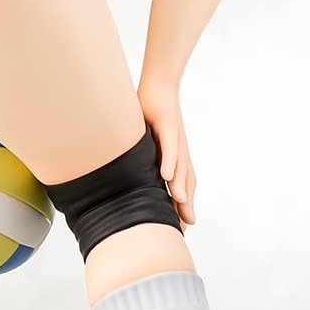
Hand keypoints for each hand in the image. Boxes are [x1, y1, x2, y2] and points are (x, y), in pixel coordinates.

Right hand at [138, 84, 195, 229]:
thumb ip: (138, 159)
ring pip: (181, 166)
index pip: (180, 185)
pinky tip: (166, 177)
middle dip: (186, 204)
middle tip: (185, 227)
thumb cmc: (150, 111)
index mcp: (173, 156)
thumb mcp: (144, 140)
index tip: (180, 228)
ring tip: (180, 207)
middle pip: (186, 181)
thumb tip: (123, 175)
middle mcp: (179, 150)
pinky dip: (170, 162)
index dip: (181, 206)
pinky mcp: (168, 124)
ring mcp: (176, 138)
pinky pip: (170, 146)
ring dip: (181, 188)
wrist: (160, 81)